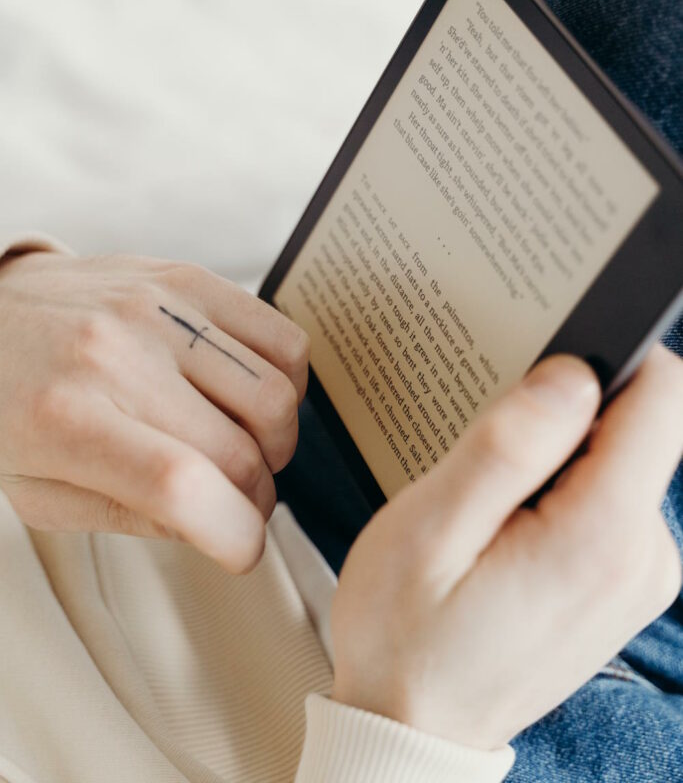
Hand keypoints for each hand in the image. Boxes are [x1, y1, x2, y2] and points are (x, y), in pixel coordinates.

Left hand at [0, 250, 308, 571]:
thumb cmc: (9, 406)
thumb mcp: (39, 491)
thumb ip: (130, 515)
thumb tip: (219, 525)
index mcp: (64, 418)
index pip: (178, 484)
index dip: (234, 533)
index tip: (242, 549)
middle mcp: (115, 355)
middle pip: (237, 450)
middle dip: (254, 500)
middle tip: (234, 505)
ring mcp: (158, 309)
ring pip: (275, 396)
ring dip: (275, 444)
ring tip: (244, 448)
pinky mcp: (189, 280)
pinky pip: (283, 338)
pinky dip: (288, 384)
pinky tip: (251, 398)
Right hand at [331, 348, 682, 748]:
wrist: (414, 729)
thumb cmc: (407, 636)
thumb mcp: (430, 531)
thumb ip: (508, 447)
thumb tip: (572, 376)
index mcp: (603, 535)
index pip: (663, 397)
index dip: (610, 357)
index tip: (543, 364)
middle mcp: (643, 556)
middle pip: (640, 423)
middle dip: (569, 409)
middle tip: (488, 443)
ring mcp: (638, 574)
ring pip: (621, 457)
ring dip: (559, 451)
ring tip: (486, 494)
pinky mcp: (621, 580)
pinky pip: (609, 497)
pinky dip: (562, 486)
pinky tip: (503, 520)